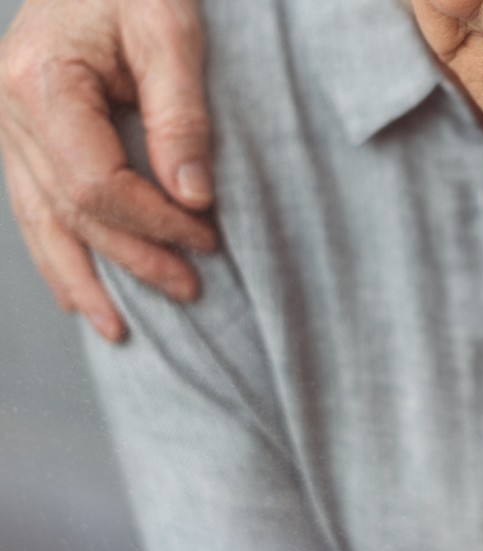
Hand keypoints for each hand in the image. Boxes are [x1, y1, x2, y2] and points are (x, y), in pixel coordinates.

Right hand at [0, 0, 213, 341]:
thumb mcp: (172, 32)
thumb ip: (182, 115)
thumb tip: (193, 198)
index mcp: (42, 82)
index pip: (96, 182)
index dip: (153, 220)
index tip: (207, 238)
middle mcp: (9, 111)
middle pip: (71, 210)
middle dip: (133, 257)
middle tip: (191, 289)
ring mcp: (5, 126)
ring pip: (39, 222)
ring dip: (81, 279)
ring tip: (118, 329)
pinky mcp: (19, 135)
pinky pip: (31, 207)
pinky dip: (57, 252)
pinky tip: (77, 291)